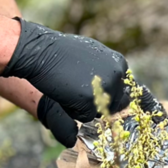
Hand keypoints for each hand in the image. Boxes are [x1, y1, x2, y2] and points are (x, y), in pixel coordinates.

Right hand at [0, 19, 131, 136]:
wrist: (43, 52)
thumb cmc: (63, 54)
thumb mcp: (93, 57)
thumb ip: (106, 71)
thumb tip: (113, 90)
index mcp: (119, 63)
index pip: (124, 90)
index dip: (110, 95)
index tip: (100, 93)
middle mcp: (118, 74)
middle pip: (114, 103)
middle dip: (97, 102)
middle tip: (77, 87)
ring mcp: (107, 87)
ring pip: (99, 110)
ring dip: (84, 106)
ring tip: (70, 86)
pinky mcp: (92, 99)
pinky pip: (85, 116)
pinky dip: (73, 110)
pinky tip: (65, 93)